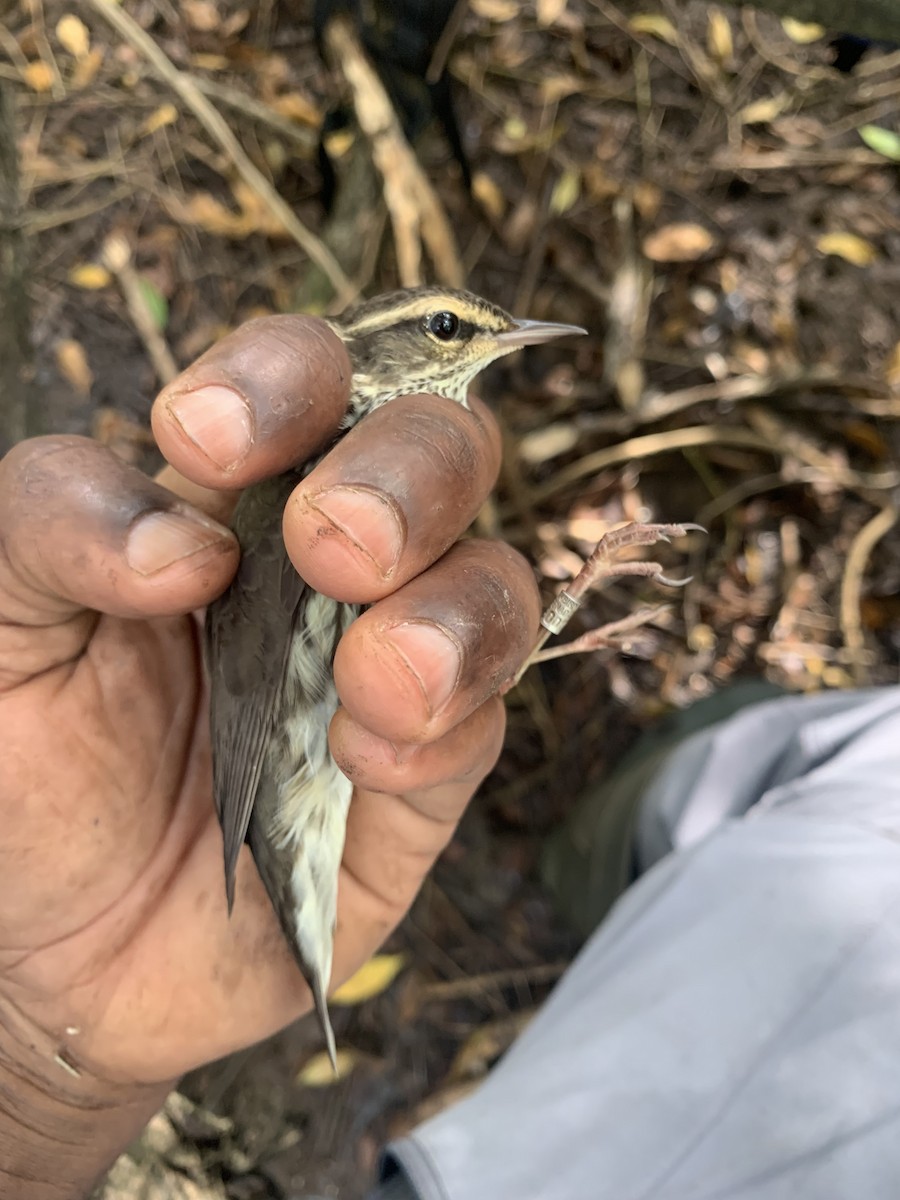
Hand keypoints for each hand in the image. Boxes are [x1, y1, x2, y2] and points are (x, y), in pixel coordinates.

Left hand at [0, 316, 538, 1196]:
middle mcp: (331, 564)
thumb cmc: (22, 764)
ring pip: (493, 580)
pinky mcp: (424, 776)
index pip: (307, 375)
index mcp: (233, 496)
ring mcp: (389, 665)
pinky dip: (444, 731)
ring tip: (369, 680)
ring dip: (450, 612)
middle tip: (332, 547)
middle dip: (404, 479)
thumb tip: (192, 540)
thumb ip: (54, 523)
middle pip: (441, 448)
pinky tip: (362, 763)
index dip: (284, 378)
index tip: (207, 443)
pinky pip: (484, 726)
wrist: (50, 948)